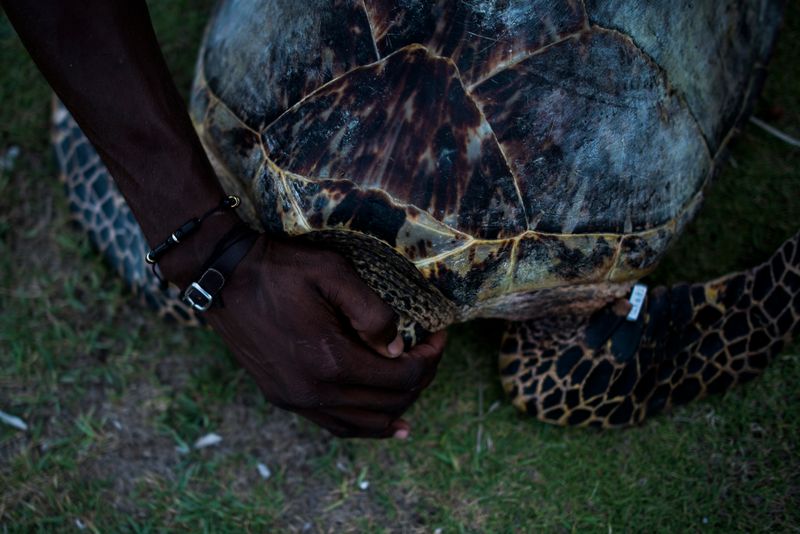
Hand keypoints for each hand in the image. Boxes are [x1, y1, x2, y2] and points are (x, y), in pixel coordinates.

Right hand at [203, 236, 446, 437]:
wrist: (221, 276)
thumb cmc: (279, 268)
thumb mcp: (333, 272)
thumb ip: (373, 312)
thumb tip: (398, 348)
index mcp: (330, 360)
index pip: (402, 377)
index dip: (431, 359)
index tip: (439, 336)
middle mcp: (314, 391)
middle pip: (389, 403)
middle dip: (420, 379)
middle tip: (430, 352)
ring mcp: (296, 399)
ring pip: (363, 424)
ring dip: (397, 408)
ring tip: (416, 390)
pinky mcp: (282, 397)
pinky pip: (335, 425)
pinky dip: (364, 425)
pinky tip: (383, 422)